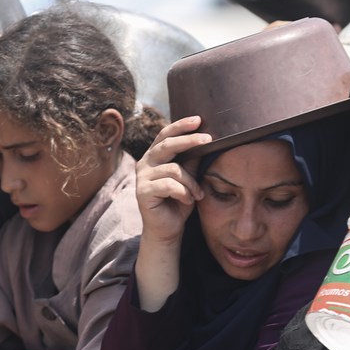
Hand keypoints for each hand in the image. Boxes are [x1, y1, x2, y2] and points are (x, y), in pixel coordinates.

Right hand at [134, 115, 209, 245]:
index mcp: (154, 156)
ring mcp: (141, 177)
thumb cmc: (179, 202)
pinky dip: (183, 192)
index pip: (165, 135)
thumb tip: (206, 138)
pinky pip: (169, 185)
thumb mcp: (189, 178)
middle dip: (189, 141)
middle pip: (167, 145)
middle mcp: (145, 163)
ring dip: (191, 183)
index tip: (198, 119)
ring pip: (174, 169)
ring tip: (198, 194)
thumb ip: (192, 160)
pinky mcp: (142, 192)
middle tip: (208, 139)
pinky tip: (188, 200)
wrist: (168, 229)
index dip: (180, 126)